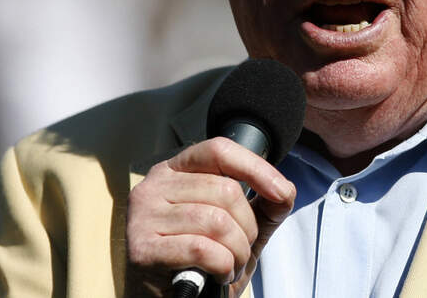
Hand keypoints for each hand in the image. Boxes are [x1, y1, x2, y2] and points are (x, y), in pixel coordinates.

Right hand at [125, 137, 295, 296]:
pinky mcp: (141, 249)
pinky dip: (221, 265)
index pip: (219, 151)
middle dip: (247, 227)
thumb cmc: (203, 262)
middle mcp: (153, 186)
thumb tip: (285, 190)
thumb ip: (265, 206)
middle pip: (224, 189)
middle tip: (242, 251)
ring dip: (236, 251)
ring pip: (216, 221)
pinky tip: (218, 274)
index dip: (255, 168)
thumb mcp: (240, 228)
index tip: (280, 191)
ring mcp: (142, 216)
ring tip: (231, 265)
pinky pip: (201, 248)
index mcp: (174, 171)